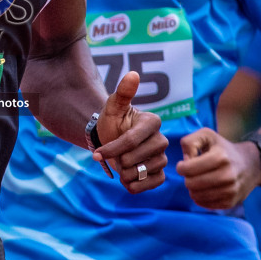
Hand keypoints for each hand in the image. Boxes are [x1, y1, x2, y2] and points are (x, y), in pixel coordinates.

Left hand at [92, 70, 167, 193]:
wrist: (112, 141)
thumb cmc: (112, 123)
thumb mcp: (113, 107)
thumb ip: (123, 92)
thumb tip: (133, 73)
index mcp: (152, 122)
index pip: (131, 140)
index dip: (111, 149)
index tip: (97, 154)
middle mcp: (162, 140)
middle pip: (134, 158)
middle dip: (118, 160)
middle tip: (114, 157)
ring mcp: (163, 158)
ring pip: (142, 172)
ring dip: (124, 174)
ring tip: (120, 166)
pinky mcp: (161, 174)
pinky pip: (152, 184)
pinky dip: (135, 186)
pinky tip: (127, 179)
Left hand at [175, 128, 260, 209]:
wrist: (251, 164)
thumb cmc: (223, 148)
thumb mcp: (207, 135)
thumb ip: (190, 142)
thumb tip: (185, 160)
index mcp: (220, 157)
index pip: (188, 169)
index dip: (181, 167)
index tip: (185, 164)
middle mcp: (227, 175)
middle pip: (191, 184)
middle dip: (187, 178)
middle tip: (192, 173)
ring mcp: (230, 191)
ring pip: (196, 196)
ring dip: (193, 188)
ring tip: (199, 180)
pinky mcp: (230, 202)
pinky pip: (204, 204)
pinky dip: (200, 197)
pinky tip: (205, 188)